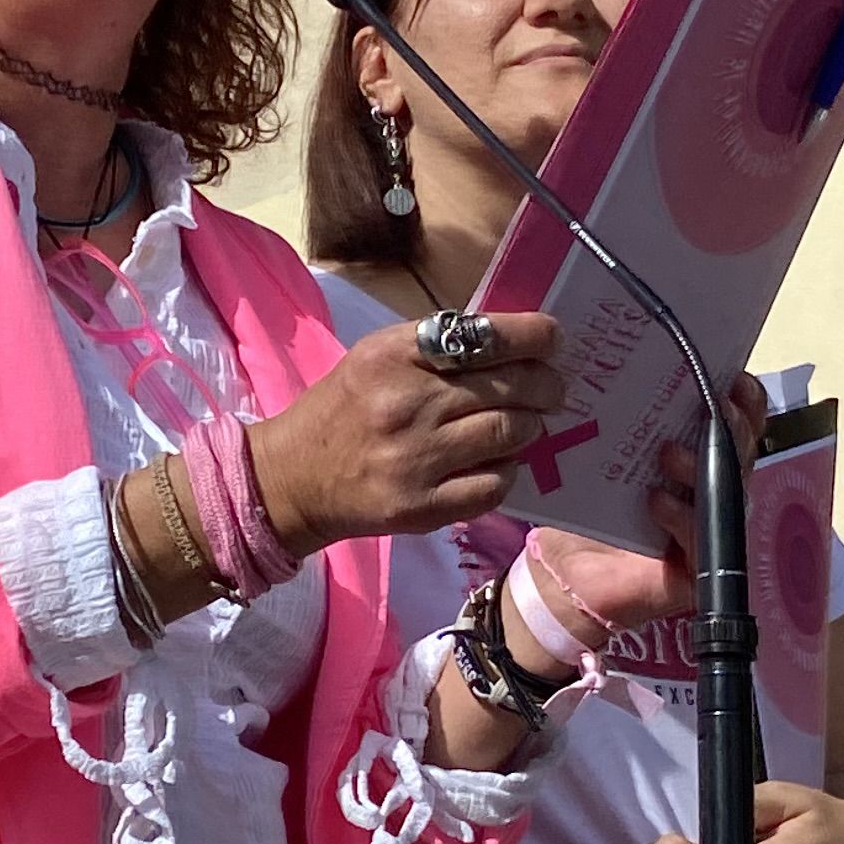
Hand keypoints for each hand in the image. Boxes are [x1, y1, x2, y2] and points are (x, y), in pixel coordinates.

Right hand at [253, 316, 564, 548]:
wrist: (292, 478)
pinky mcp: (422, 507)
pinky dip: (508, 472)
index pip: (485, 336)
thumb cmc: (344, 409)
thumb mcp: (376, 357)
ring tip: (523, 424)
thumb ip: (437, 346)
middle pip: (511, 386)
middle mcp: (406, 404)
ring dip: (530, 428)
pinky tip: (496, 463)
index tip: (552, 339)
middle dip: (545, 385)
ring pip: (510, 434)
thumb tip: (515, 342)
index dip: (534, 336)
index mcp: (394, 355)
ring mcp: (415, 459)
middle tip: (551, 390)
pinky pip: (495, 485)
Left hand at [506, 378, 767, 652]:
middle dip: (734, 427)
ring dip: (702, 468)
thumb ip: (624, 423)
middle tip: (715, 404)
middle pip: (742, 456)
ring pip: (727, 496)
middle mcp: (715, 495)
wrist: (568, 574)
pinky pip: (699, 540)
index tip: (735, 377)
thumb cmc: (591, 511)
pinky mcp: (697, 570)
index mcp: (702, 462)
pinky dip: (679, 517)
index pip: (737, 427)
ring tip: (670, 451)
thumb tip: (617, 368)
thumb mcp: (607, 458)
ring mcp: (711, 532)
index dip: (746, 402)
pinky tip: (656, 500)